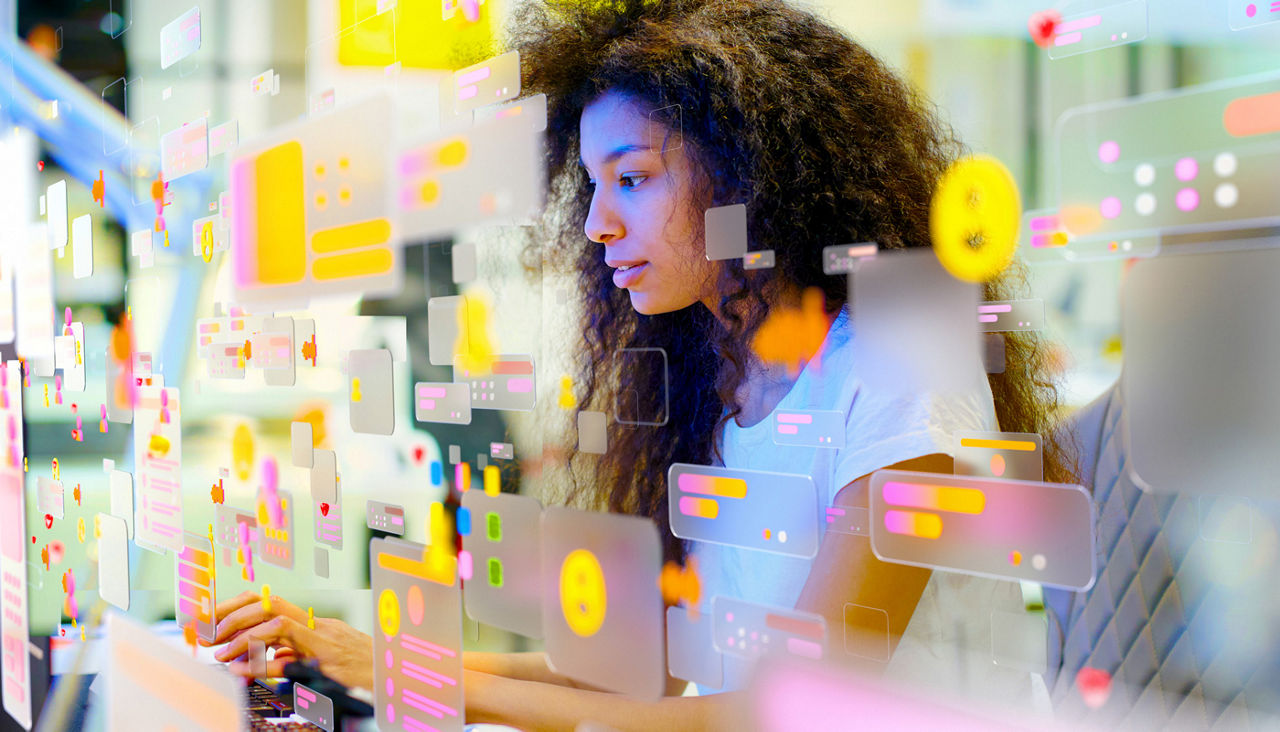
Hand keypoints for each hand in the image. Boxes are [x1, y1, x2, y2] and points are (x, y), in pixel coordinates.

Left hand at [205, 590, 373, 690]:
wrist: (400, 677)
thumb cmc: (365, 671)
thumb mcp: (326, 660)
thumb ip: (297, 656)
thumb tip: (264, 661)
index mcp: (315, 624)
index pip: (270, 603)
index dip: (238, 605)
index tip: (212, 617)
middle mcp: (319, 626)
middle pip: (269, 604)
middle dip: (232, 613)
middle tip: (207, 631)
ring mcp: (324, 641)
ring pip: (277, 622)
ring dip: (243, 634)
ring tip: (219, 650)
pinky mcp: (328, 661)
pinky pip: (288, 656)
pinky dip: (260, 662)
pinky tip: (241, 671)